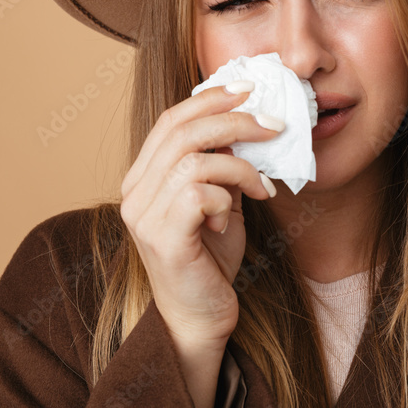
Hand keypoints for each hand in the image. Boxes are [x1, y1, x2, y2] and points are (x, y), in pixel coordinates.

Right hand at [119, 82, 280, 347]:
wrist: (201, 317)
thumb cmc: (210, 261)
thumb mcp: (220, 202)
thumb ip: (223, 166)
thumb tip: (250, 124)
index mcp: (142, 179)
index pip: (170, 121)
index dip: (208, 98)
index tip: (247, 89)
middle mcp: (134, 194)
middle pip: (181, 131)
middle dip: (234, 120)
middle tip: (273, 125)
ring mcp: (144, 217)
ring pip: (194, 160)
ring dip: (240, 166)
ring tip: (262, 186)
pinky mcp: (163, 239)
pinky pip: (199, 193)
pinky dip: (227, 197)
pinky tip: (236, 217)